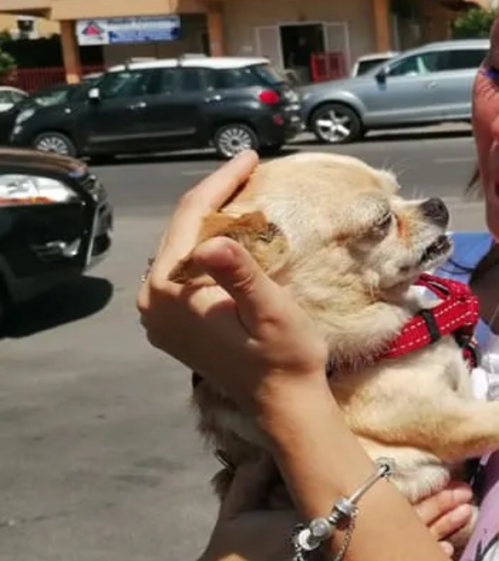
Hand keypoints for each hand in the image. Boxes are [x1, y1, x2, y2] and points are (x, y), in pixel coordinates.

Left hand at [137, 151, 327, 412]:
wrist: (283, 402)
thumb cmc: (284, 355)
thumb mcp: (269, 309)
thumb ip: (239, 273)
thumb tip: (212, 240)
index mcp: (171, 290)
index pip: (192, 218)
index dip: (222, 183)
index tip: (250, 157)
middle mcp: (151, 300)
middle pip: (181, 229)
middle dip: (214, 196)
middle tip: (247, 168)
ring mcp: (157, 315)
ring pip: (180, 248)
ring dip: (208, 219)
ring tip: (240, 193)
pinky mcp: (170, 324)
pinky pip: (182, 271)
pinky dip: (203, 247)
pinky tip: (226, 235)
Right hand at [184, 464, 476, 560]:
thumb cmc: (230, 546)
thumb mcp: (238, 501)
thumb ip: (258, 471)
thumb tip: (275, 440)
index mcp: (313, 524)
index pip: (376, 509)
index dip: (415, 496)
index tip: (446, 480)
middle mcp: (332, 556)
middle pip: (395, 534)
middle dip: (435, 515)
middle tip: (467, 498)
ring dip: (433, 541)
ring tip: (466, 521)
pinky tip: (442, 558)